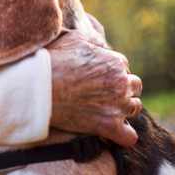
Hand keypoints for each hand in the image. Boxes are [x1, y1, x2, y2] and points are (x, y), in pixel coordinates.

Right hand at [47, 29, 142, 146]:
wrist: (39, 87)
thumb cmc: (53, 61)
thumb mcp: (74, 38)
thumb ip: (92, 39)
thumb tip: (98, 41)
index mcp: (115, 62)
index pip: (124, 67)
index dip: (111, 72)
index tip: (97, 77)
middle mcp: (121, 83)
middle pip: (134, 86)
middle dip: (122, 89)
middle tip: (103, 93)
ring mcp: (117, 106)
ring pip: (135, 108)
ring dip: (123, 109)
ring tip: (106, 110)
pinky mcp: (109, 126)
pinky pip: (129, 136)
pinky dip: (123, 135)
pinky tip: (112, 131)